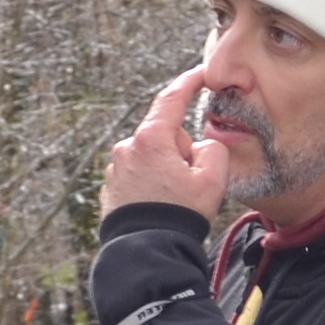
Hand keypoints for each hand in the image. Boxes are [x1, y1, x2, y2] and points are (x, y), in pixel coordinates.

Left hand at [99, 67, 238, 220]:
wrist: (146, 251)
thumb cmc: (180, 215)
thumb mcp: (213, 179)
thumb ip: (212, 149)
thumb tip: (199, 147)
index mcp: (151, 139)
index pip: (173, 99)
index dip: (190, 82)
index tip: (202, 73)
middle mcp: (127, 147)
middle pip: (165, 135)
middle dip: (181, 150)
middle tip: (191, 181)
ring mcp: (115, 167)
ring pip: (152, 157)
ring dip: (166, 169)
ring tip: (173, 200)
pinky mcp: (111, 186)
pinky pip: (139, 174)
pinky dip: (151, 184)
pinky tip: (158, 206)